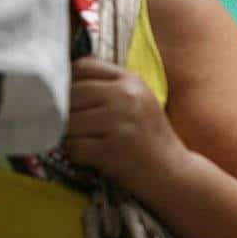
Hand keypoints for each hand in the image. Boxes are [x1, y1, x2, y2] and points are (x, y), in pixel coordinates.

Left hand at [64, 57, 185, 190]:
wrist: (171, 170)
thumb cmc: (149, 135)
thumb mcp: (138, 98)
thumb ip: (109, 85)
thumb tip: (67, 77)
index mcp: (130, 81)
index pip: (84, 67)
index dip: (68, 80)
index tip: (66, 93)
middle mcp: (125, 97)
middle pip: (72, 94)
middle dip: (64, 111)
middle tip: (73, 124)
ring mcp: (118, 123)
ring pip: (69, 121)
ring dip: (69, 134)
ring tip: (83, 141)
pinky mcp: (110, 150)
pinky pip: (74, 147)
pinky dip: (75, 154)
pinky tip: (88, 155)